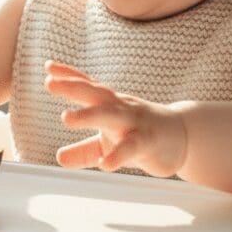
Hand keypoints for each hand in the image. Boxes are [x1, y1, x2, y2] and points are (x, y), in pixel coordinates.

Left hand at [44, 61, 187, 177]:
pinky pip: (132, 147)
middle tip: (49, 83)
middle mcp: (121, 108)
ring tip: (66, 118)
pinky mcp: (148, 142)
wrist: (183, 138)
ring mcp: (135, 123)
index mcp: (110, 103)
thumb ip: (84, 150)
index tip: (49, 67)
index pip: (88, 85)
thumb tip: (59, 158)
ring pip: (111, 115)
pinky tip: (104, 164)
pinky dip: (118, 155)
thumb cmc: (140, 135)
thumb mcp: (109, 142)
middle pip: (96, 94)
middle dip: (73, 87)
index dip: (69, 76)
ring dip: (89, 115)